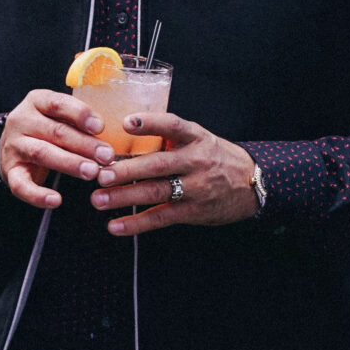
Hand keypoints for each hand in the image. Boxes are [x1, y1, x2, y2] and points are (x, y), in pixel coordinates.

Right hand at [0, 88, 114, 210]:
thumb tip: (117, 134)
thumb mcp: (60, 116)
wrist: (12, 145)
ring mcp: (13, 146)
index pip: (58, 104)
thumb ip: (80, 121)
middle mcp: (21, 121)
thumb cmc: (47, 128)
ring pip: (41, 153)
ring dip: (69, 163)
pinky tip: (56, 200)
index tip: (100, 127)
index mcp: (37, 101)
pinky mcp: (10, 171)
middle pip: (55, 131)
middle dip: (84, 144)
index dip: (80, 114)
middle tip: (107, 156)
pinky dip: (38, 195)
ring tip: (91, 172)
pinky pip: (21, 185)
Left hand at [92, 112, 260, 236]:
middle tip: (101, 174)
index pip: (173, 125)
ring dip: (124, 197)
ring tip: (99, 199)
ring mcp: (195, 187)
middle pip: (158, 164)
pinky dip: (136, 223)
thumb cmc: (216, 158)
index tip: (127, 123)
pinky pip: (161, 217)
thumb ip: (170, 137)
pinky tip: (116, 226)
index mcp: (196, 137)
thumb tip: (126, 134)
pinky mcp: (193, 211)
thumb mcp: (200, 139)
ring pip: (156, 192)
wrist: (251, 183)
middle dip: (127, 170)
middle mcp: (196, 161)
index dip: (150, 123)